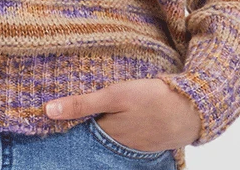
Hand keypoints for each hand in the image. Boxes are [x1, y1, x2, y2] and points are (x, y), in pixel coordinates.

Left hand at [45, 77, 201, 150]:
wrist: (190, 109)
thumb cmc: (150, 99)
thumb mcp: (114, 95)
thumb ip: (82, 104)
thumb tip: (48, 110)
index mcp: (107, 132)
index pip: (78, 131)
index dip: (66, 122)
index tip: (49, 115)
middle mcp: (118, 144)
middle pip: (94, 136)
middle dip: (82, 127)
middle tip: (66, 114)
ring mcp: (133, 145)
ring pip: (109, 137)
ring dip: (101, 127)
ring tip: (92, 116)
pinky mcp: (147, 141)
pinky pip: (126, 137)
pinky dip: (119, 129)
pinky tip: (120, 119)